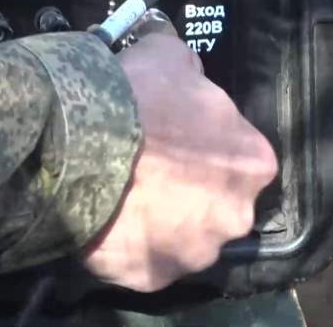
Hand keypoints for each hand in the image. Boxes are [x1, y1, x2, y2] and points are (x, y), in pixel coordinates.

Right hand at [82, 33, 277, 291]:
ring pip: (180, 235)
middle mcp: (237, 213)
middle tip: (146, 167)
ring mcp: (196, 252)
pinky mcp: (155, 277)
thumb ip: (186, 65)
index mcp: (252, 161)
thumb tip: (185, 66)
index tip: (172, 135)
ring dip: (159, 220)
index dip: (203, 143)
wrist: (80, 144)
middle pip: (214, 200)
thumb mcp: (166, 56)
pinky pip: (144, 261)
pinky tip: (107, 220)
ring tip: (121, 196)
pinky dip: (129, 245)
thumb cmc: (136, 97)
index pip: (236, 154)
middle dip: (186, 188)